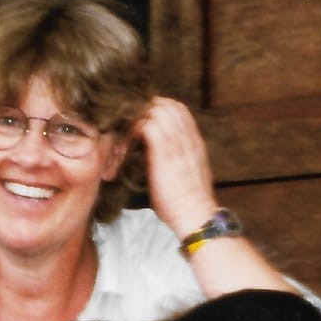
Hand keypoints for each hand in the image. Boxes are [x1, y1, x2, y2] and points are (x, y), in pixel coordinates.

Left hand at [134, 96, 218, 235]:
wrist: (196, 217)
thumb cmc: (185, 204)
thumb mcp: (182, 174)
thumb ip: (172, 159)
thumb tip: (149, 154)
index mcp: (194, 142)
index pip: (178, 108)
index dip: (157, 108)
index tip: (140, 121)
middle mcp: (188, 137)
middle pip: (166, 103)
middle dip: (144, 110)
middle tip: (127, 125)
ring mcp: (178, 143)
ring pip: (156, 110)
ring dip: (136, 119)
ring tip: (124, 135)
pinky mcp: (166, 153)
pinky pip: (146, 126)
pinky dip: (132, 131)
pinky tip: (125, 145)